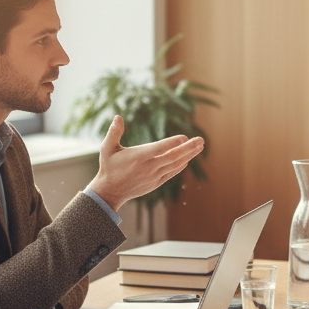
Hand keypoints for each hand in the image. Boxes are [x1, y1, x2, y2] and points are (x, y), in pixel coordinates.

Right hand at [88, 115, 204, 212]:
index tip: (184, 136)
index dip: (173, 142)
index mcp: (139, 157)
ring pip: (175, 165)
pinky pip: (172, 173)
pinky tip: (188, 158)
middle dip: (189, 148)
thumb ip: (113, 132)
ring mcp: (154, 176)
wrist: (110, 191)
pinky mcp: (156, 183)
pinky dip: (181, 165)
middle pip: (173, 157)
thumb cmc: (109, 167)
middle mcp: (149, 167)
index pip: (160, 148)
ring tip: (200, 147)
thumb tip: (117, 116)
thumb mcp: (107, 148)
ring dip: (189, 155)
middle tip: (201, 140)